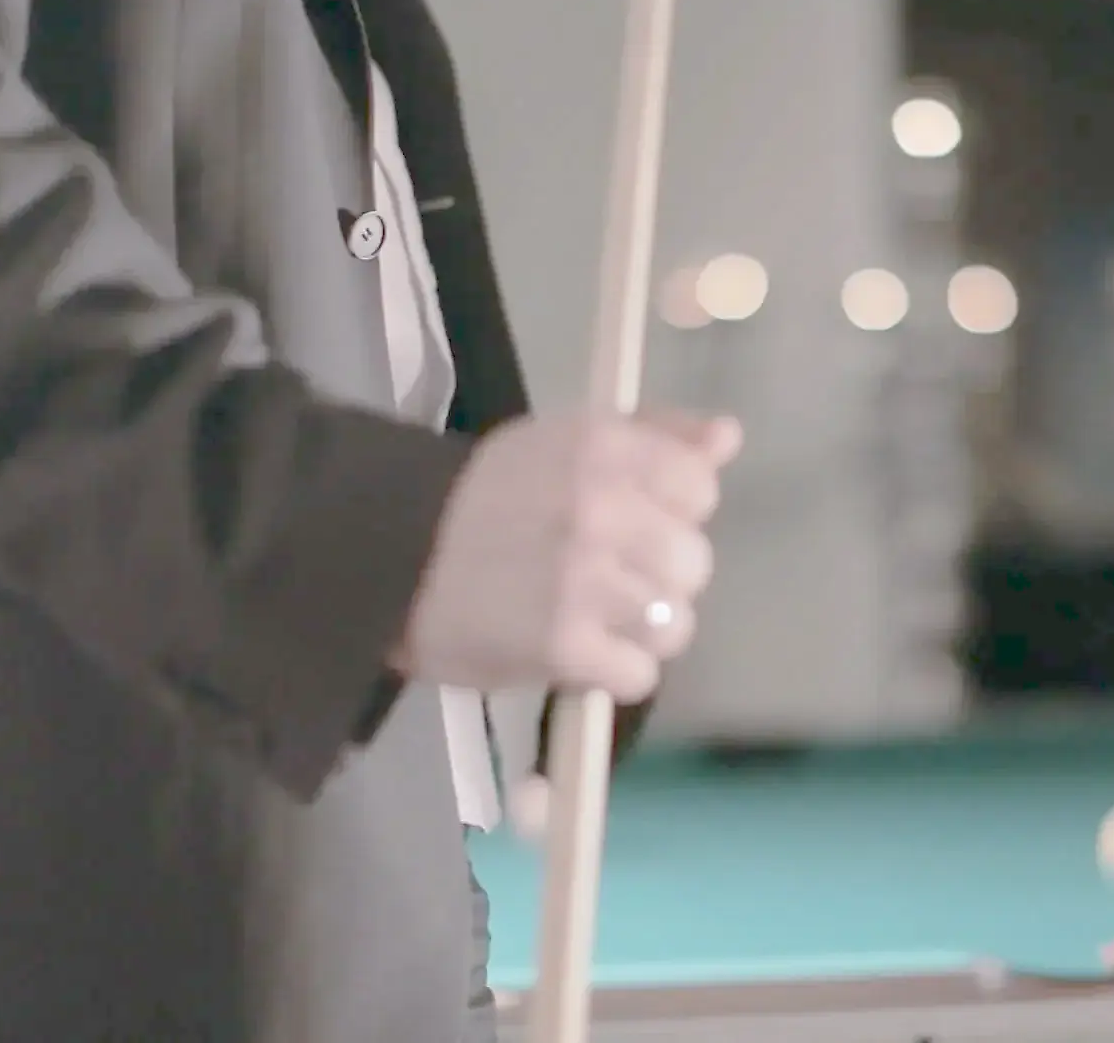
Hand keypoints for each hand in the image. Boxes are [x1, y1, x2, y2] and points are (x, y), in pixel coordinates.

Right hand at [396, 410, 741, 701]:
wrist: (385, 555)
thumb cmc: (485, 499)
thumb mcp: (566, 444)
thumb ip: (654, 438)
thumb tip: (728, 438)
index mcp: (606, 448)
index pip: (700, 489)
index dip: (673, 514)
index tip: (632, 522)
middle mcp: (602, 508)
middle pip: (694, 564)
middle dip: (659, 579)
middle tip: (607, 580)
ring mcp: (585, 580)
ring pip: (674, 624)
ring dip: (639, 632)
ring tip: (593, 621)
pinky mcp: (564, 645)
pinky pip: (638, 674)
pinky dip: (612, 674)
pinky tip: (578, 654)